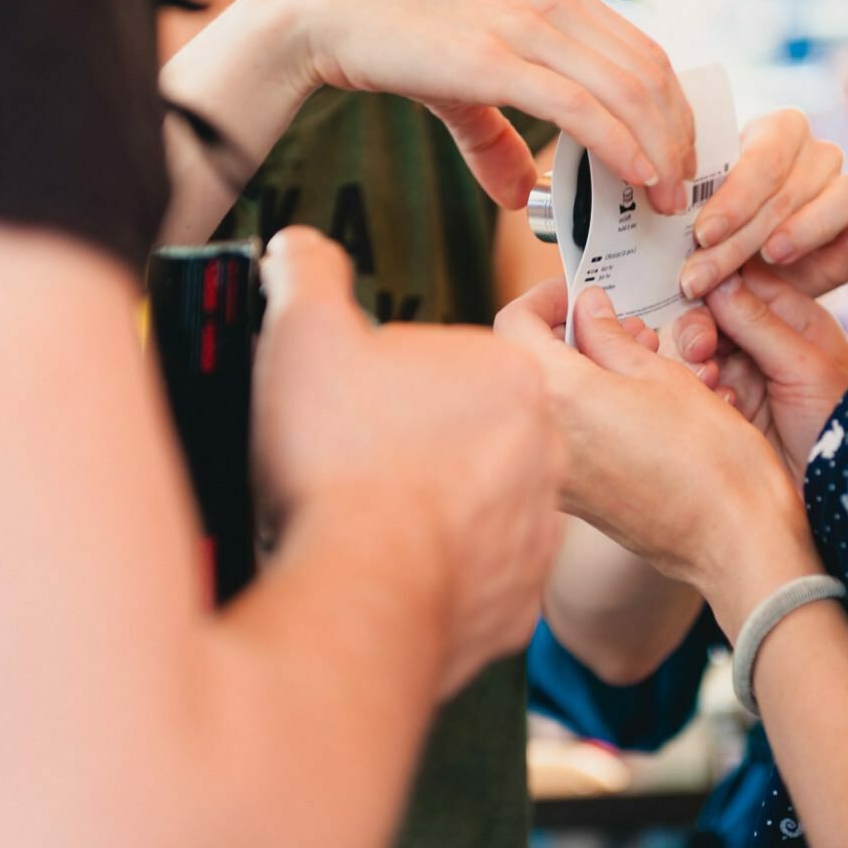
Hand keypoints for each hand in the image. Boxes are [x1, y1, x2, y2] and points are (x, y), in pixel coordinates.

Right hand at [256, 230, 564, 695]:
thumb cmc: (342, 463)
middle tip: (359, 457)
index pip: (451, 362)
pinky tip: (391, 562)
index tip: (362, 401)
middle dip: (418, 440)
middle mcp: (545, 450)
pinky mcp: (518, 597)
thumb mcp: (306, 335)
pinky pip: (476, 572)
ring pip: (476, 503)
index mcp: (508, 376)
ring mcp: (537, 528)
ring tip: (371, 513)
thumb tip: (302, 251)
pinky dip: (436, 568)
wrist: (364, 589)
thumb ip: (308, 275)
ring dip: (430, 504)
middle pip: (469, 431)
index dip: (392, 379)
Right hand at [274, 0, 696, 214]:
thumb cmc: (396, 36)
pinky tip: (636, 178)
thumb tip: (518, 195)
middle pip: (650, 73)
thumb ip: (497, 135)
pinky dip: (620, 146)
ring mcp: (527, 24)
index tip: (681, 161)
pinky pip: (581, 108)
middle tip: (684, 191)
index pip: (646, 53)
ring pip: (627, 91)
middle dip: (678, 138)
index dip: (674, 112)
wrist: (329, 7)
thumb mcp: (464, 81)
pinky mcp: (496, 58)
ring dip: (658, 151)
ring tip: (666, 198)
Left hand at [495, 280, 821, 622]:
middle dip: (563, 334)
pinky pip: (560, 438)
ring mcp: (553, 475)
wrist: (733, 539)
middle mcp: (542, 438)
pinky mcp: (572, 501)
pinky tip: (628, 404)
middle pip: (523, 364)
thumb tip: (587, 309)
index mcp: (559, 395)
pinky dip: (581, 411)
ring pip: (543, 402)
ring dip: (575, 372)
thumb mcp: (662, 376)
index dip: (543, 300)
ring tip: (634, 361)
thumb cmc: (711, 459)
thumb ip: (611, 337)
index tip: (573, 294)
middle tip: (614, 324)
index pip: (514, 324)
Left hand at [676, 108, 847, 303]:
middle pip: (794, 186)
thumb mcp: (697, 226)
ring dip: (809, 227)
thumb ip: (688, 226)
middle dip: (744, 235)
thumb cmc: (718, 241)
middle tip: (703, 276)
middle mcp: (818, 154)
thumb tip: (663, 232)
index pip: (764, 155)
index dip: (734, 196)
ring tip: (773, 256)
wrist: (751, 277)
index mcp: (775, 133)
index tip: (702, 234)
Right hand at [697, 264, 847, 482]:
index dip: (716, 279)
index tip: (691, 286)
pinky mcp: (730, 411)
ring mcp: (747, 378)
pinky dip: (704, 395)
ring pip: (700, 353)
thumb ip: (758, 322)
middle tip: (700, 349)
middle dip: (700, 329)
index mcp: (796, 319)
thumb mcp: (805, 366)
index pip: (746, 281)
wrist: (840, 494)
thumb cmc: (840, 423)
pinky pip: (699, 390)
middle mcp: (768, 344)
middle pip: (713, 316)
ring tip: (709, 381)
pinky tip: (723, 407)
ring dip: (698, 364)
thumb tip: (718, 278)